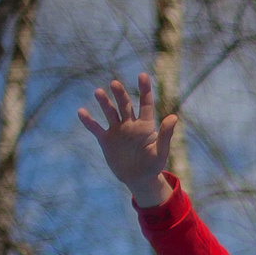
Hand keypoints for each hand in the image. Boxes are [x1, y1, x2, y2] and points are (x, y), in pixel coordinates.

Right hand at [75, 74, 176, 206]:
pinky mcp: (106, 140)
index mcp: (145, 125)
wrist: (139, 179)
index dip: (144, 89)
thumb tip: (174, 117)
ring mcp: (117, 131)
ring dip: (104, 103)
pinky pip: (96, 128)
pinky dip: (88, 121)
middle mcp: (130, 124)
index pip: (145, 103)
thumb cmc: (153, 166)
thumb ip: (165, 134)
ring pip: (110, 113)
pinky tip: (82, 112)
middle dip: (120, 94)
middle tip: (115, 84)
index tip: (142, 75)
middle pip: (124, 105)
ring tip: (98, 92)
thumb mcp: (160, 151)